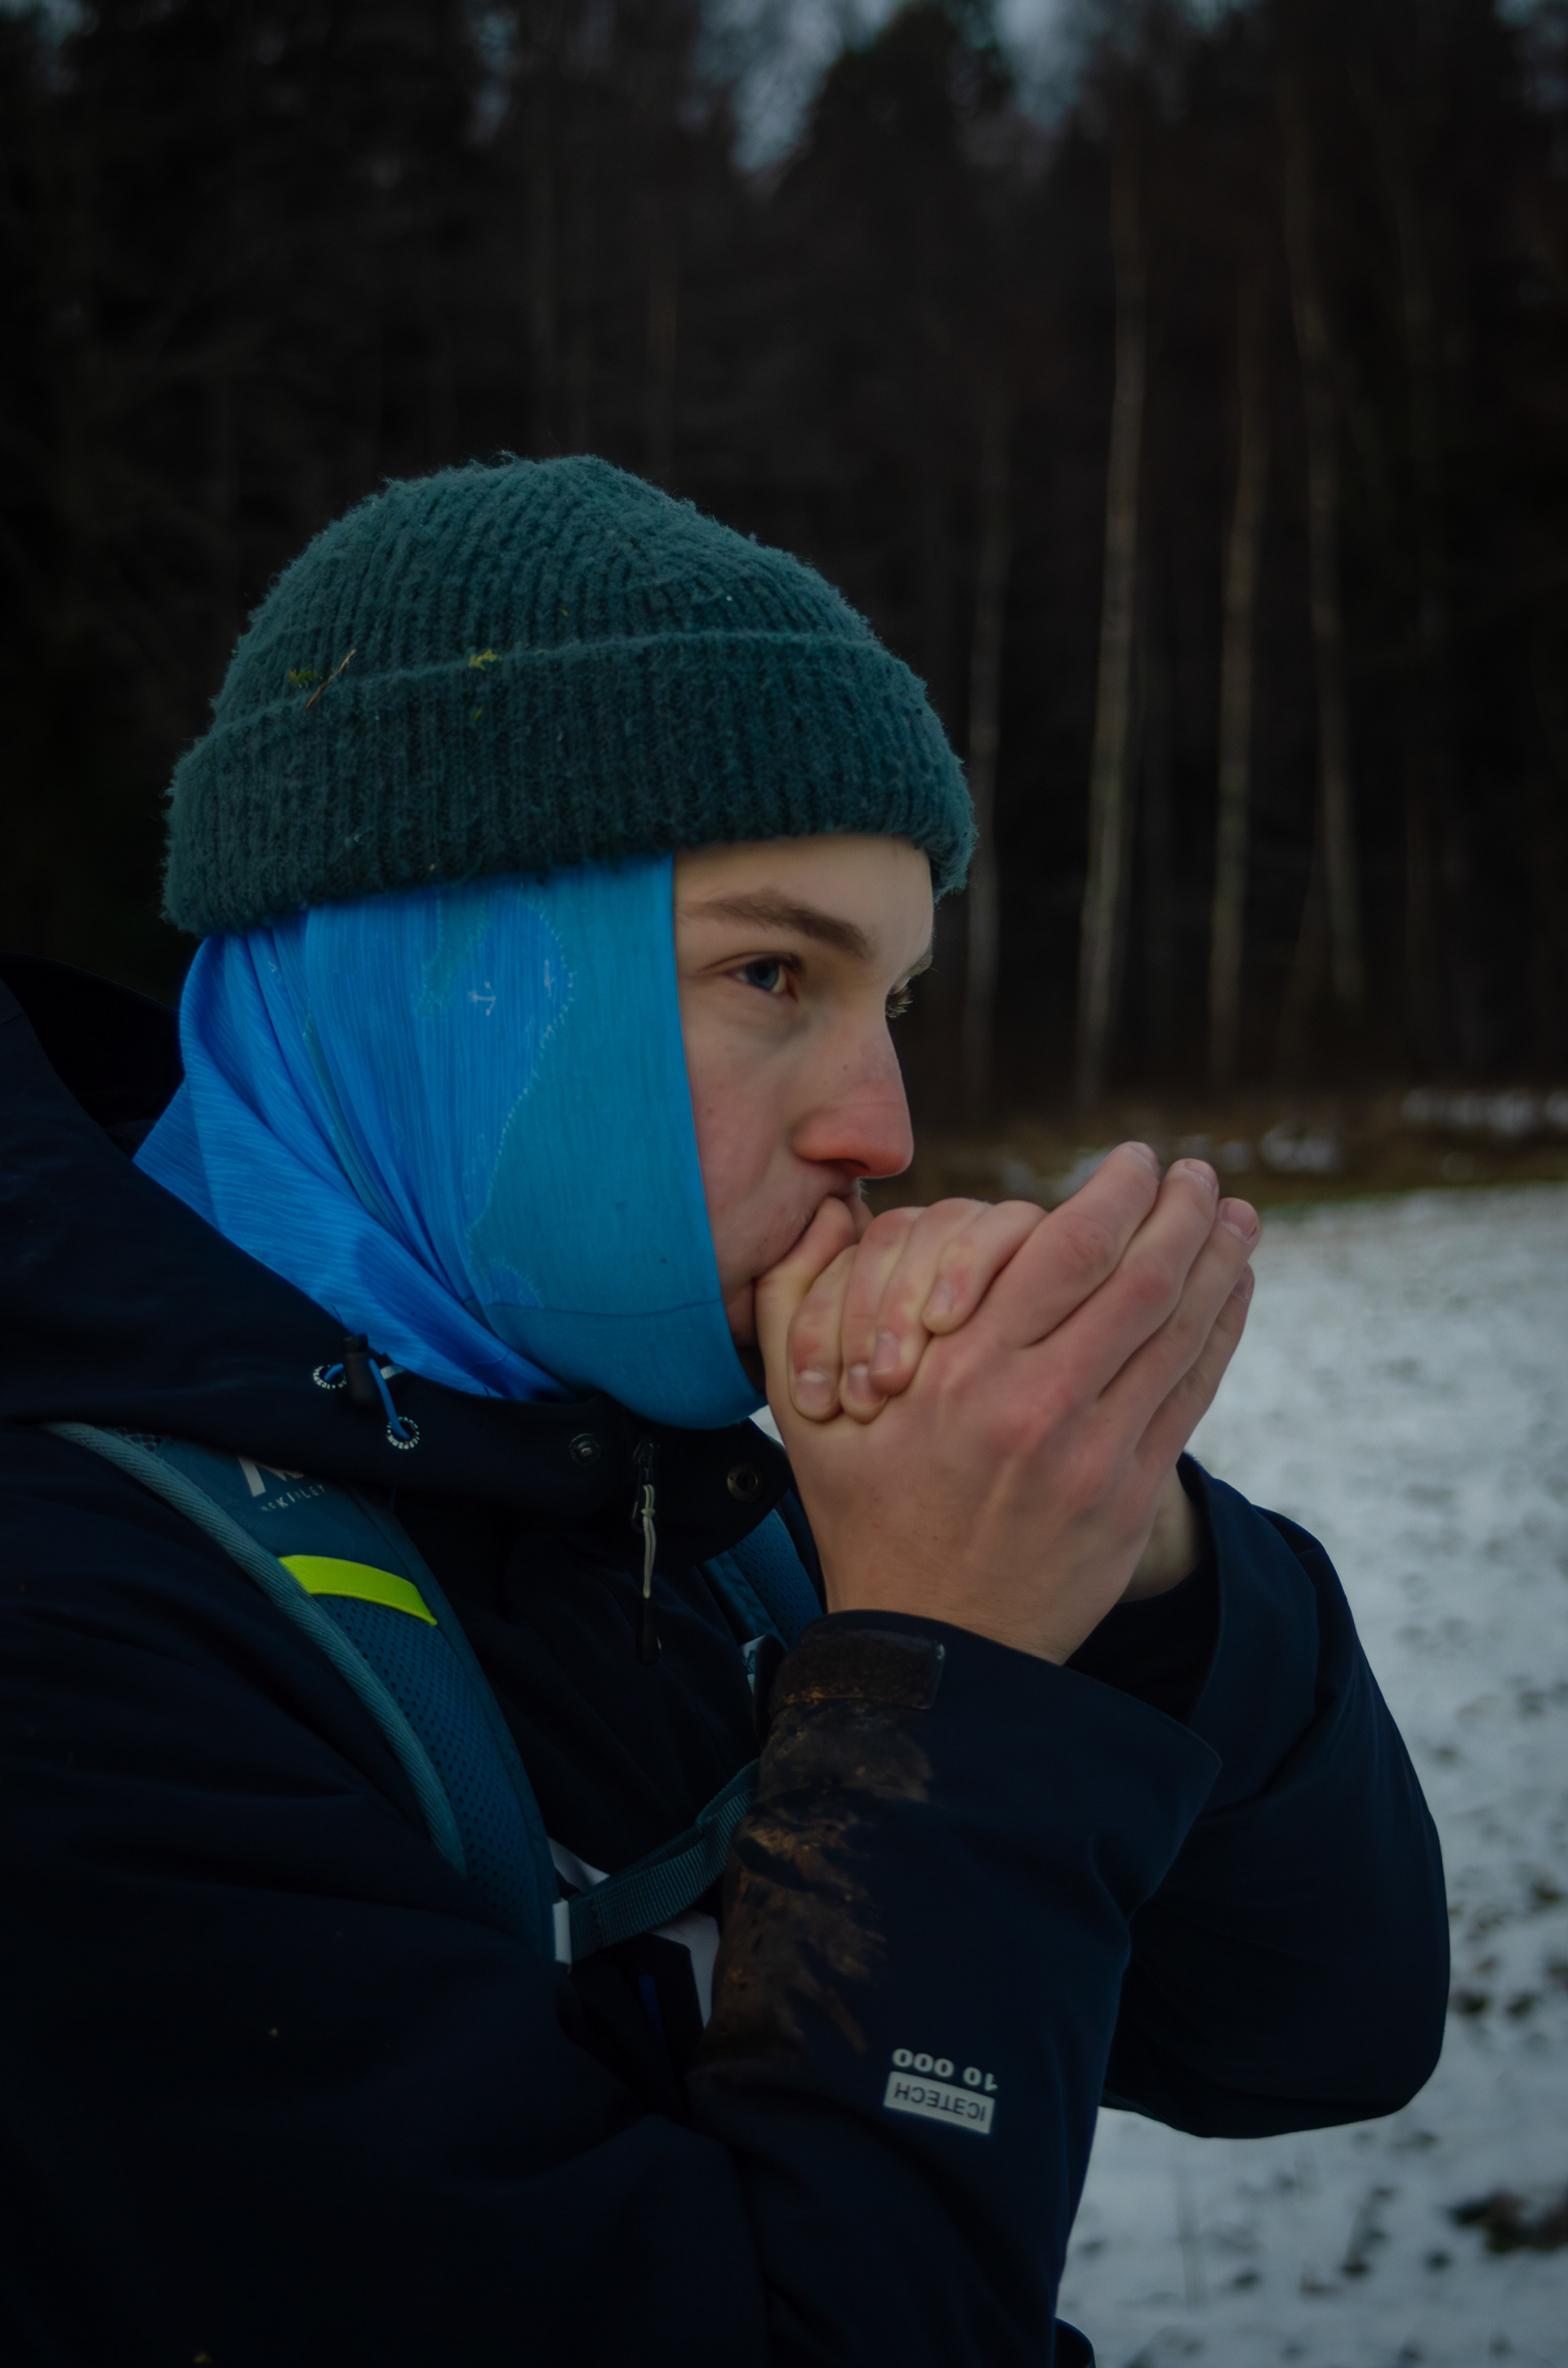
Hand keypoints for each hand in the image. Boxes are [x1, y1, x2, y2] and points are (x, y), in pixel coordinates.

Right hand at [755, 1147, 1256, 1662]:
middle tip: (1198, 1172)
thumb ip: (796, 1304)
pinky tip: (1233, 1291)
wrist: (929, 1645)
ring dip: (1219, 1263)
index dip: (1114, 1194)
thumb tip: (825, 1211)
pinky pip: (1189, 1394)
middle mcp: (1037, 1405)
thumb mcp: (804, 1415)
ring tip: (1238, 1216)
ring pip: (1176, 1332)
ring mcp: (1094, 1455)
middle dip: (1180, 1214)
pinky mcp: (1128, 1496)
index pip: (1062, 1249)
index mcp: (961, 1372)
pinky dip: (1220, 1332)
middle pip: (1138, 1279)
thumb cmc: (862, 1516)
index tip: (1135, 1160)